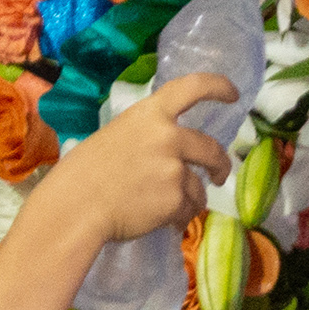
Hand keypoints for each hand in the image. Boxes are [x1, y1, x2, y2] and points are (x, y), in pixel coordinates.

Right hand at [34, 74, 233, 245]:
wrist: (75, 208)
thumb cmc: (82, 173)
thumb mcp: (114, 137)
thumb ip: (145, 138)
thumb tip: (162, 154)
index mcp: (149, 114)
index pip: (192, 87)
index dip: (218, 87)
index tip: (233, 94)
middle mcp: (169, 137)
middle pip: (211, 148)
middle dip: (220, 164)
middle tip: (219, 176)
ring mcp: (175, 169)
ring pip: (199, 187)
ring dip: (191, 199)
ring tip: (169, 210)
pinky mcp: (176, 200)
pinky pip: (188, 210)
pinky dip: (178, 218)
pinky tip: (160, 222)